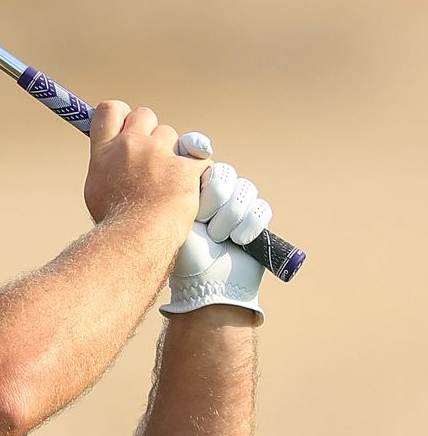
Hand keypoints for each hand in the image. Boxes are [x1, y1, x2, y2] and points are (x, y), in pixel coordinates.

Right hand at [83, 101, 209, 240]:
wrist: (135, 239)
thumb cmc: (115, 222)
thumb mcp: (96, 189)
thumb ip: (106, 164)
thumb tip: (111, 154)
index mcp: (104, 151)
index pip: (110, 110)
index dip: (121, 114)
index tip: (127, 126)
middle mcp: (129, 146)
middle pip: (144, 115)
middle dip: (150, 131)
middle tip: (152, 156)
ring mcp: (158, 153)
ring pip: (173, 136)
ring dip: (173, 153)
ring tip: (167, 183)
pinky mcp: (185, 166)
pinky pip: (198, 158)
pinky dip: (196, 172)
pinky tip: (187, 189)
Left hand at [160, 136, 269, 323]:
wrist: (206, 285)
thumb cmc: (184, 255)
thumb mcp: (174, 219)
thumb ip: (177, 190)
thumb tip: (183, 157)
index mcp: (190, 190)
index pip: (199, 158)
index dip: (199, 150)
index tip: (200, 152)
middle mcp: (214, 194)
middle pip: (224, 173)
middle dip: (214, 199)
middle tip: (203, 222)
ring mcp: (236, 206)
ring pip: (244, 190)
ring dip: (229, 217)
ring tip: (217, 238)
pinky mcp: (256, 220)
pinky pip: (260, 209)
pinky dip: (249, 226)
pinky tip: (237, 241)